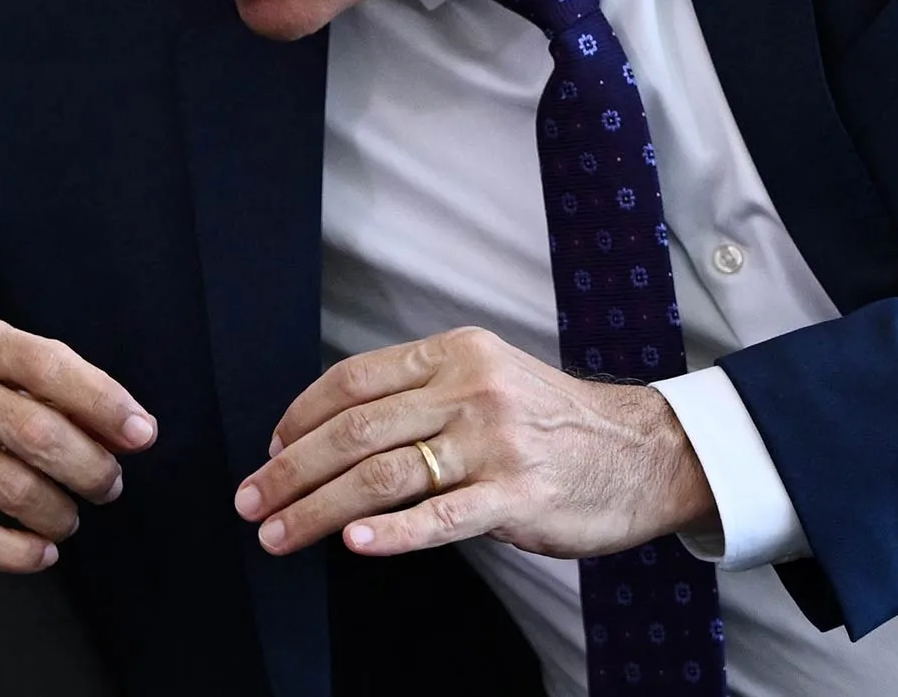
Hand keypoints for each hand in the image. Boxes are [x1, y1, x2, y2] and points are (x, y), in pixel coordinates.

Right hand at [0, 314, 156, 572]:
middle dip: (90, 469)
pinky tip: (40, 551)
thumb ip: (50, 386)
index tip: (141, 434)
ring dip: (60, 513)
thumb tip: (129, 428)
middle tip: (106, 485)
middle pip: (39, 434)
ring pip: (15, 489)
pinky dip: (21, 552)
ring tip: (67, 517)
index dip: (104, 403)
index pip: (49, 365)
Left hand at [233, 327, 716, 559]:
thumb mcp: (487, 378)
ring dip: (318, 508)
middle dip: (291, 470)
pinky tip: (353, 543)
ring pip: (383, 476)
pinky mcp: (516, 497)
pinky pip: (440, 517)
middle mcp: (469, 392)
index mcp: (453, 355)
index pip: (353, 381)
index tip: (272, 449)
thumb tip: (332, 430)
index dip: (302, 416)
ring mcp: (493, 445)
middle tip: (252, 499)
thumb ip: (419, 394)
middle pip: (355, 431)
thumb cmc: (552, 420)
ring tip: (279, 532)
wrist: (645, 451)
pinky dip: (391, 533)